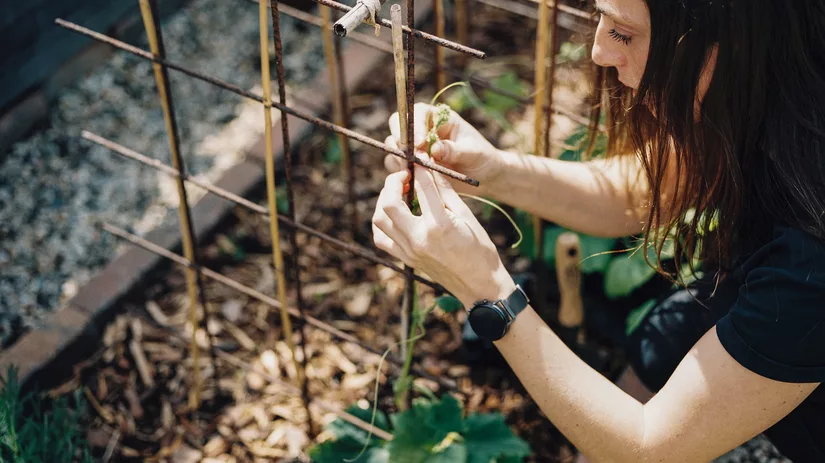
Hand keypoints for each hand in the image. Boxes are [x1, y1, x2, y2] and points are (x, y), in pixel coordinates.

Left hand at [372, 165, 515, 306]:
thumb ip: (444, 191)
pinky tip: (395, 215)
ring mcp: (409, 251)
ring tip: (399, 193)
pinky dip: (383, 222)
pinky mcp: (406, 259)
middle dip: (393, 183)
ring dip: (384, 201)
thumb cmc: (479, 249)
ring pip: (379, 220)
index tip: (419, 160)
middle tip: (405, 176)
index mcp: (439, 225)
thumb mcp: (466, 215)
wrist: (480, 285)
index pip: (421, 187)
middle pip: (389, 203)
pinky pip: (381, 238)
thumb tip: (429, 167)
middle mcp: (418, 239)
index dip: (420, 168)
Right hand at [385, 103, 502, 194]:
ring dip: (400, 160)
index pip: (417, 112)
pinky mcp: (412, 165)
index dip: (414, 125)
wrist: (485, 177)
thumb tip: (435, 149)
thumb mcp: (474, 153)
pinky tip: (414, 182)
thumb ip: (456, 150)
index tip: (420, 144)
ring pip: (394, 148)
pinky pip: (397, 167)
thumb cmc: (482, 158)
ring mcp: (415, 148)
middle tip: (411, 159)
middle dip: (401, 142)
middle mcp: (422, 130)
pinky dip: (401, 174)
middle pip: (398, 126)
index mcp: (438, 118)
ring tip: (416, 173)